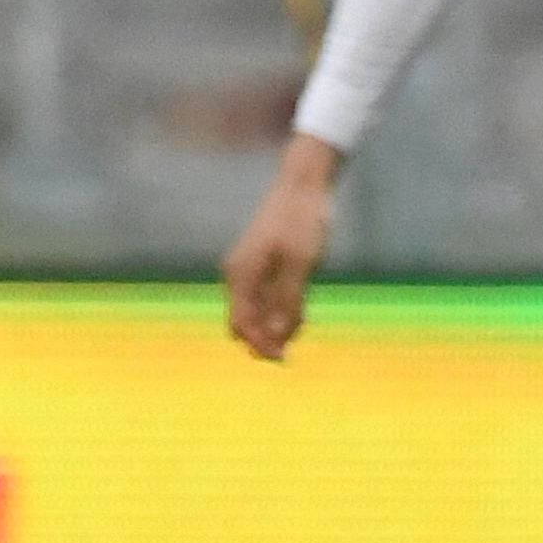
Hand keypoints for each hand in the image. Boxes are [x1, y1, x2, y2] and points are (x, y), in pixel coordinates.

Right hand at [223, 139, 339, 361]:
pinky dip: (280, 307)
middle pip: (246, 320)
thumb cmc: (302, 220)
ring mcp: (250, 268)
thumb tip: (278, 336)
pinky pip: (265, 295)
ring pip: (257, 309)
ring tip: (302, 324)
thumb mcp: (301, 263)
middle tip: (294, 346)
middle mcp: (239, 274)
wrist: (303, 184)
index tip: (284, 358)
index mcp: (241, 275)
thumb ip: (289, 300)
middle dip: (267, 337)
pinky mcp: (263, 262)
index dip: (261, 345)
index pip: (242, 324)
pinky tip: (300, 309)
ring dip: (275, 323)